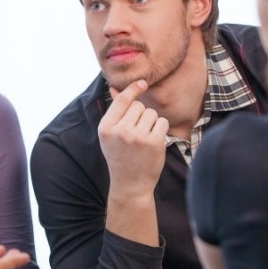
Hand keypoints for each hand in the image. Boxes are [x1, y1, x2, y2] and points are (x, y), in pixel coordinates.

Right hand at [98, 79, 168, 196]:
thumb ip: (114, 112)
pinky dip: (161, 130)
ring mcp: (137, 137)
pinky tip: (154, 143)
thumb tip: (114, 87)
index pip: (122, 100)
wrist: (130, 185)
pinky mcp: (153, 142)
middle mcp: (120, 131)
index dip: (133, 89)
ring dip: (151, 123)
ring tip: (144, 140)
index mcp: (106, 128)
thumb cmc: (120, 157)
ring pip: (151, 113)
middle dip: (141, 116)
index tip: (143, 83)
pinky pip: (162, 122)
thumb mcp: (110, 135)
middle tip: (136, 135)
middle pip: (139, 106)